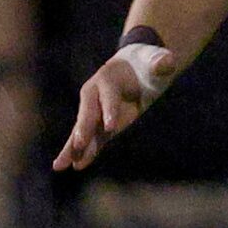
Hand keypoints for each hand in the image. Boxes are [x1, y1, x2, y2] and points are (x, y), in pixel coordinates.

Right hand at [52, 46, 175, 171]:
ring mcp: (95, 111)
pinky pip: (92, 139)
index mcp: (107, 78)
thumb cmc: (146, 64)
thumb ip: (160, 63)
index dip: (109, 110)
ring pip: (82, 131)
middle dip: (84, 129)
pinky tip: (77, 166)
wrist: (134, 69)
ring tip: (61, 165)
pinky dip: (85, 152)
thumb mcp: (156, 62)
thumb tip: (167, 62)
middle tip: (78, 144)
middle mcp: (94, 95)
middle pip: (88, 114)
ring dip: (73, 148)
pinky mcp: (100, 124)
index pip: (108, 96)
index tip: (111, 127)